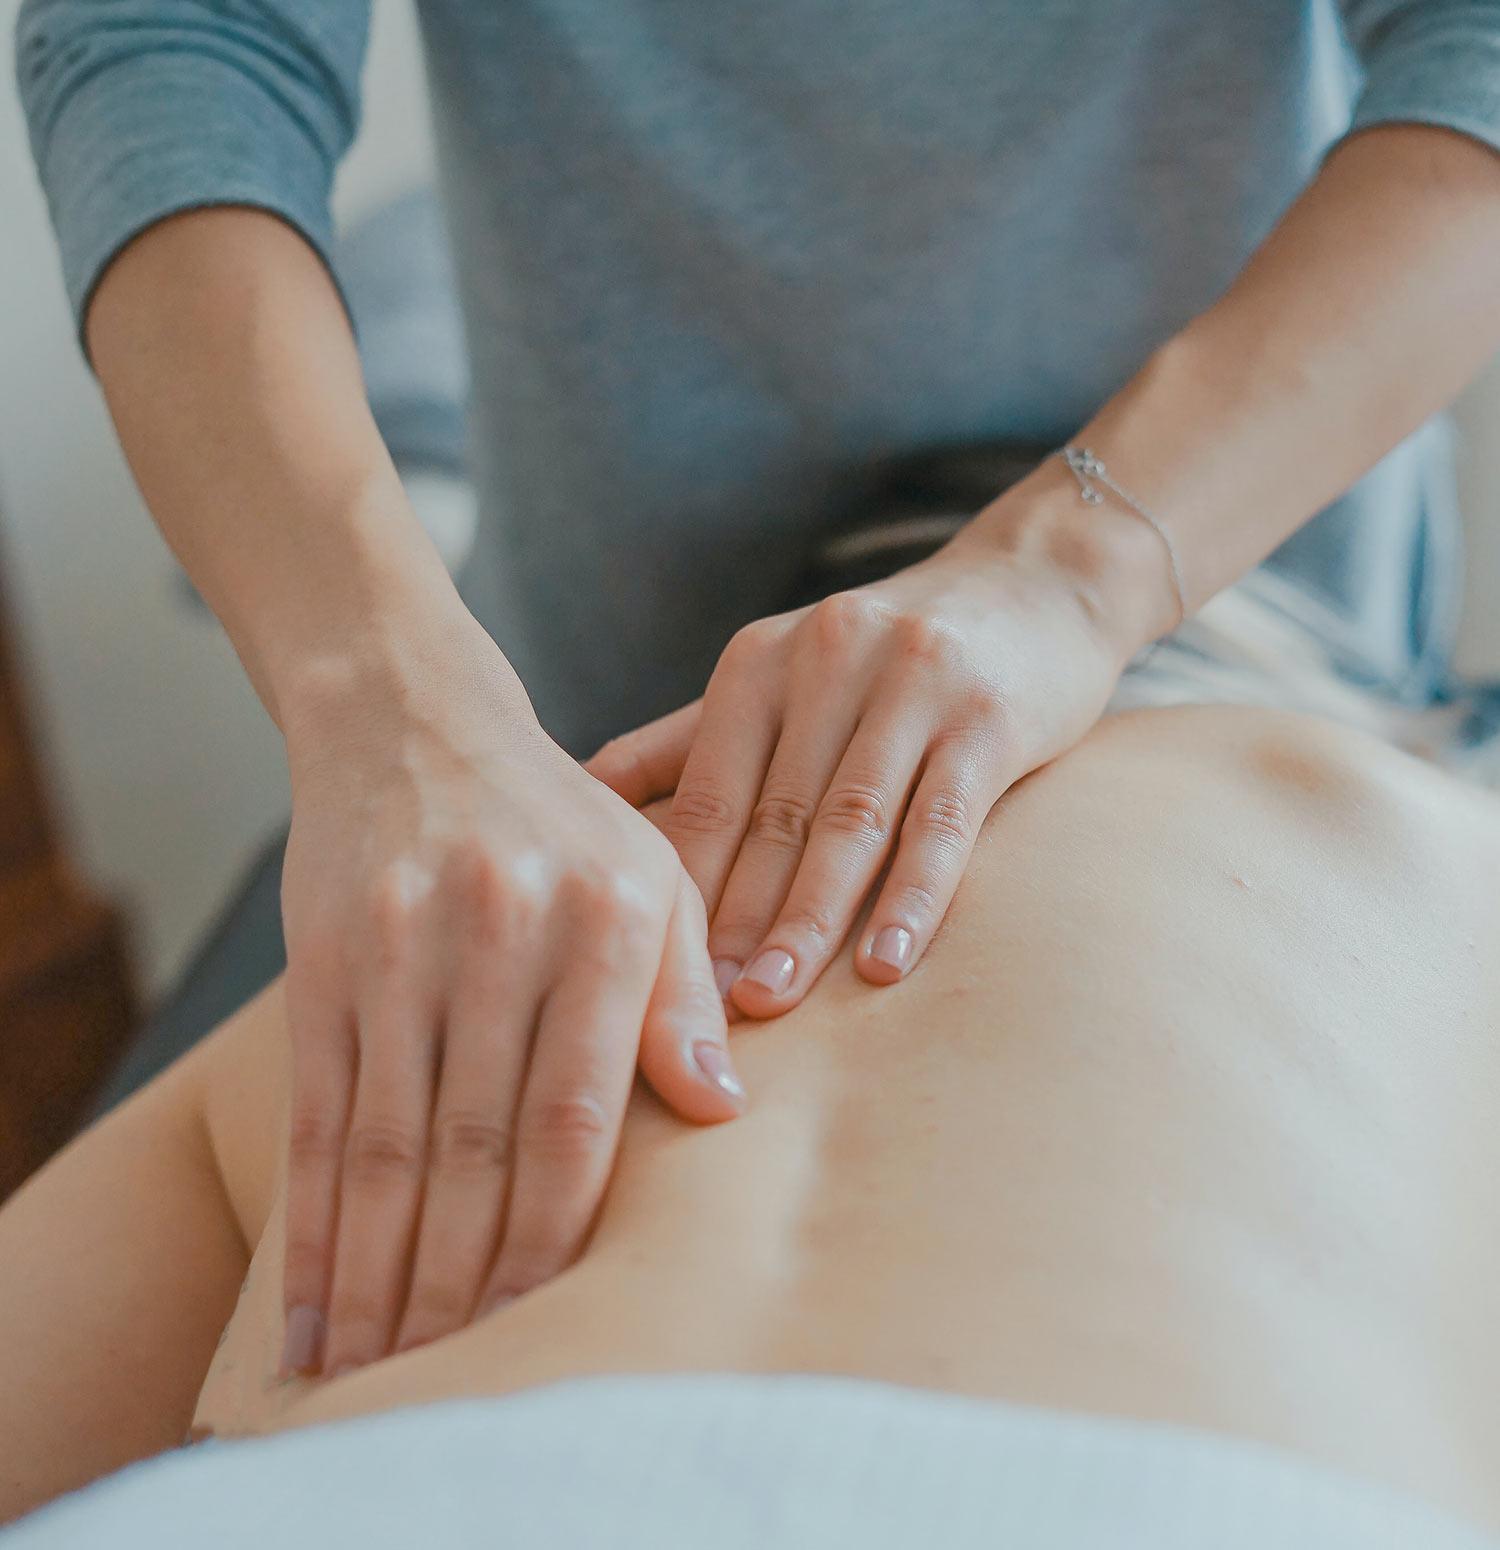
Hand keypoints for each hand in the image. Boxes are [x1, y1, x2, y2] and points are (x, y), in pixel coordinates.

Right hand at [275, 617, 744, 1379]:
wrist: (414, 721)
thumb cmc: (559, 821)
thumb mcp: (653, 877)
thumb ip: (685, 994)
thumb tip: (721, 1113)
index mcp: (606, 919)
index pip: (578, 1113)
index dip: (556, 1231)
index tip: (546, 1320)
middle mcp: (502, 931)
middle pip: (478, 1143)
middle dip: (464, 1278)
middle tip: (451, 1374)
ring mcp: (402, 945)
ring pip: (389, 1143)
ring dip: (381, 1270)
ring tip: (376, 1366)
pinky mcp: (324, 958)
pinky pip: (318, 1112)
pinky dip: (312, 1218)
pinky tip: (312, 1299)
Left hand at [587, 491, 1158, 1017]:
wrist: (1034, 583)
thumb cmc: (887, 656)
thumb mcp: (780, 675)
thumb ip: (686, 739)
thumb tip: (579, 796)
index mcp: (760, 662)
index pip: (707, 793)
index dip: (679, 887)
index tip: (650, 975)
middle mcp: (827, 660)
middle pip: (772, 816)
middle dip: (734, 920)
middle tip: (701, 1012)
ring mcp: (912, 683)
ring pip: (850, 822)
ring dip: (808, 919)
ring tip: (773, 999)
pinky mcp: (989, 716)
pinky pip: (943, 820)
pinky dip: (912, 896)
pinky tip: (885, 964)